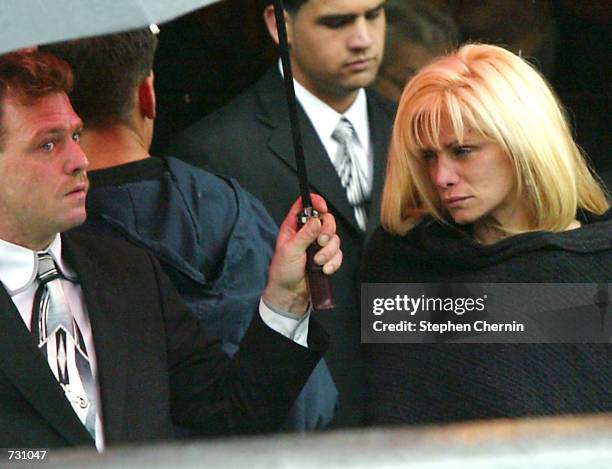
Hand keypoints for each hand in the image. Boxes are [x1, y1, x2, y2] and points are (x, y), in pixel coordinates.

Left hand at [263, 194, 341, 314]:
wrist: (290, 293)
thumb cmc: (283, 271)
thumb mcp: (290, 250)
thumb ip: (304, 234)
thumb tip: (316, 221)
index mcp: (294, 226)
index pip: (306, 205)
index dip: (316, 202)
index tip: (322, 207)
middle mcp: (308, 233)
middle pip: (327, 220)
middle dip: (326, 232)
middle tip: (319, 242)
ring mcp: (318, 245)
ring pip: (334, 238)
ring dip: (328, 251)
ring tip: (317, 261)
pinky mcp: (327, 257)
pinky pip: (338, 253)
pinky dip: (333, 262)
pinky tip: (323, 268)